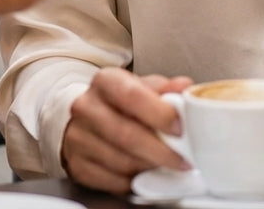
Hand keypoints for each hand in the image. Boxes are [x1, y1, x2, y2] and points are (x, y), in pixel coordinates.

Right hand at [62, 67, 192, 192]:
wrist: (86, 115)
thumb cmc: (119, 100)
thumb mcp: (140, 85)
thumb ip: (164, 88)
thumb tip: (185, 87)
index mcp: (105, 81)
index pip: (132, 96)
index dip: (159, 114)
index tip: (180, 128)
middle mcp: (86, 107)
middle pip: (126, 134)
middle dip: (160, 151)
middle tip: (182, 159)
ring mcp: (78, 138)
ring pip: (120, 161)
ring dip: (149, 167)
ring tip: (166, 165)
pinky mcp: (78, 165)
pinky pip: (111, 181)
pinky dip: (134, 181)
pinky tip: (145, 174)